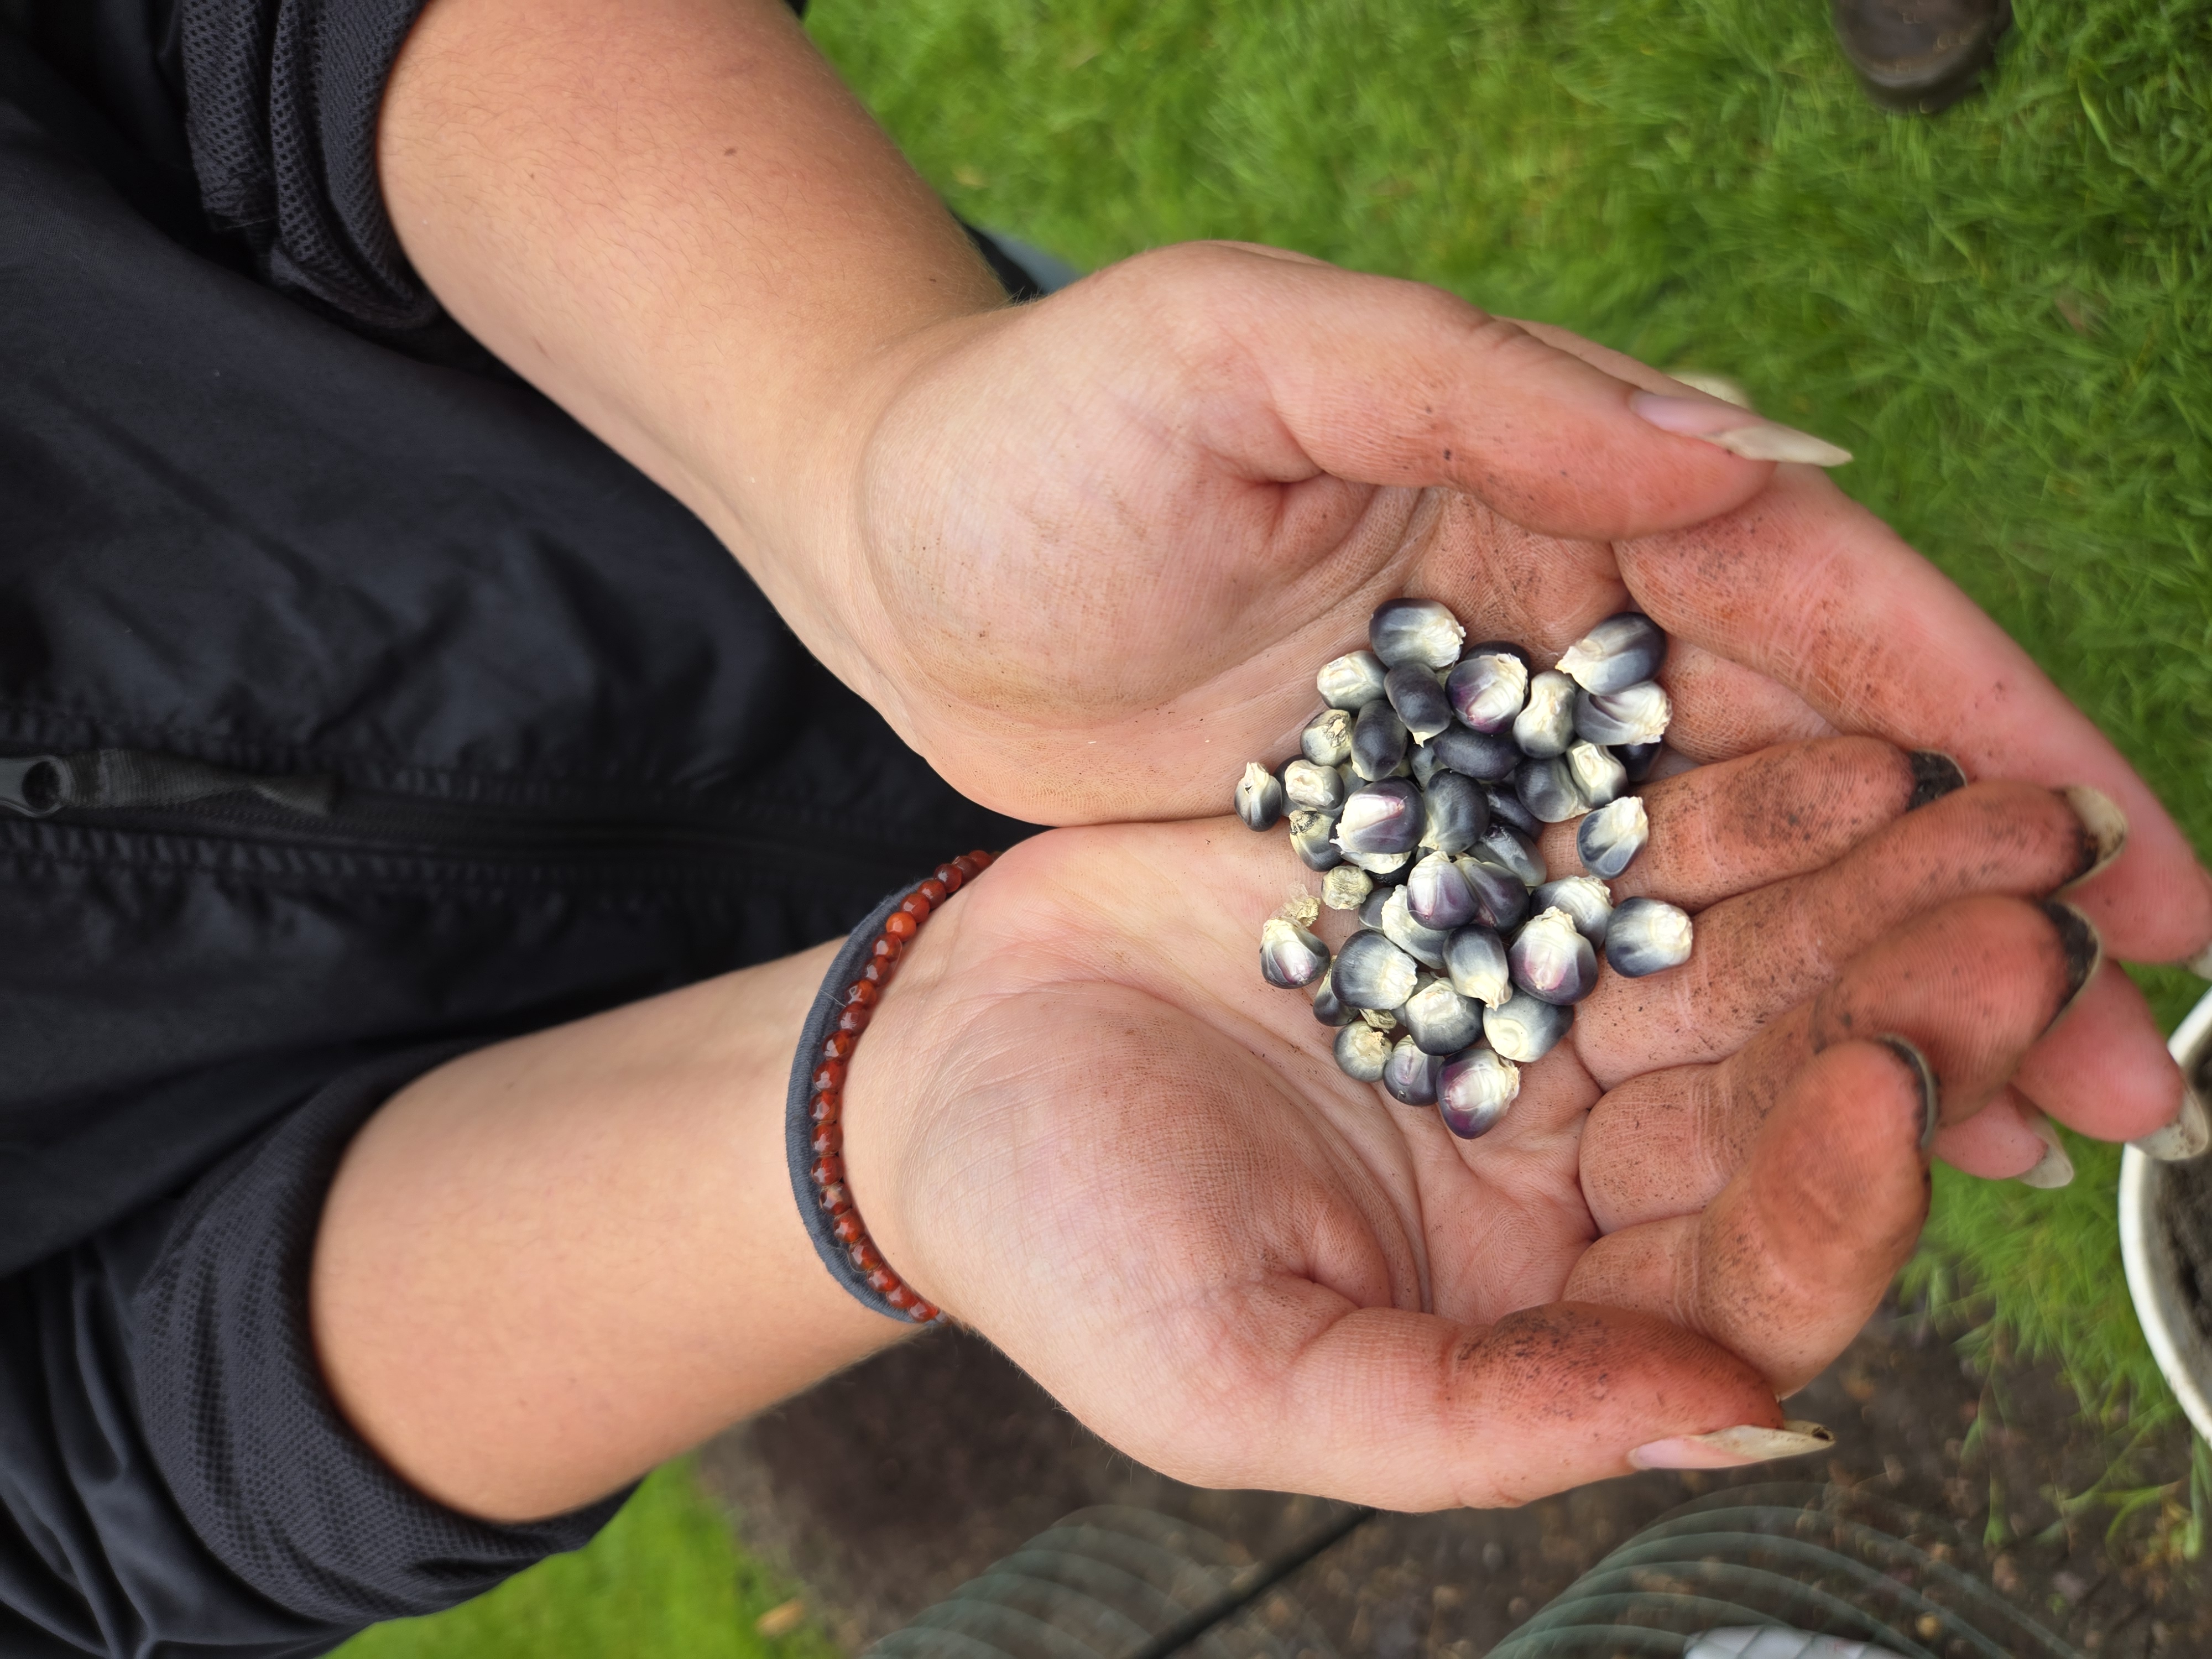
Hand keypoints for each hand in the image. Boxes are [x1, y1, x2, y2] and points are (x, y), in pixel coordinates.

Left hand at [376, 4, 2209, 968]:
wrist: (902, 550)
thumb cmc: (1051, 430)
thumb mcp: (1250, 354)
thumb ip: (1482, 391)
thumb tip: (1741, 454)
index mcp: (1573, 491)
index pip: (1836, 607)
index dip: (2002, 729)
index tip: (2136, 867)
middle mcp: (1569, 629)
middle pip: (1828, 771)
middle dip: (1981, 913)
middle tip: (2123, 1072)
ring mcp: (1498, 757)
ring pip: (1737, 883)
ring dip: (1874, 1003)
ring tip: (2015, 1140)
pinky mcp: (1415, 857)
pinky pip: (1593, 947)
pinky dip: (1707, 1031)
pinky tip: (1793, 1132)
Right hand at [841, 754, 2134, 1507]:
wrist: (942, 1061)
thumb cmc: (1066, 1244)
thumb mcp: (1242, 1378)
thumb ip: (1478, 1418)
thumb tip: (1724, 1420)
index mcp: (1539, 1301)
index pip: (1746, 1271)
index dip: (1839, 1194)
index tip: (1887, 1083)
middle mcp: (1568, 1161)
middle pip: (1779, 1091)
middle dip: (1904, 998)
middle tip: (2015, 896)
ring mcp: (1535, 1013)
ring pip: (1736, 954)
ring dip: (1857, 880)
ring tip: (1968, 792)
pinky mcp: (1485, 885)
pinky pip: (1631, 841)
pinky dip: (1727, 797)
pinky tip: (1815, 738)